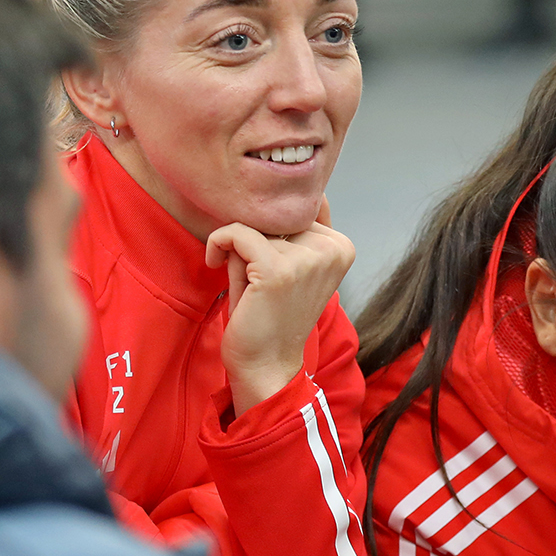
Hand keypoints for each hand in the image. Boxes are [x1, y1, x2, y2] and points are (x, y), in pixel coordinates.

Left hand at [206, 199, 354, 416]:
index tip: (263, 258)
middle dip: (255, 237)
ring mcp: (308, 259)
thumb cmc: (271, 313)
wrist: (266, 364)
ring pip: (254, 223)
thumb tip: (271, 191)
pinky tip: (214, 262)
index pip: (297, 207)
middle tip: (251, 272)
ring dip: (237, 246)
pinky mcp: (278, 269)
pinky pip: (236, 233)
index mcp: (342, 246)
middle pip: (275, 215)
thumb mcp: (290, 263)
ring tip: (242, 277)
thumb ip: (288, 229)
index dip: (271, 229)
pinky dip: (218, 243)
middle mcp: (332, 249)